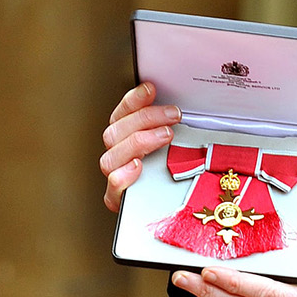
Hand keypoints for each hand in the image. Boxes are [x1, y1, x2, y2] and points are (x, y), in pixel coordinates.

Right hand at [100, 81, 182, 211]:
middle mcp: (118, 157)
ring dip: (138, 142)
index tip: (152, 88)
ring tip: (165, 136)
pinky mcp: (120, 201)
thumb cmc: (177, 174)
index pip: (121, 114)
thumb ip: (175, 127)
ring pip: (110, 157)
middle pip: (115, 132)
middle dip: (145, 119)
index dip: (134, 100)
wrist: (172, 208)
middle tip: (172, 115)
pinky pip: (112, 188)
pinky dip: (123, 176)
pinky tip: (139, 166)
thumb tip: (187, 107)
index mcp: (126, 140)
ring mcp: (116, 178)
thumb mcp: (181, 146)